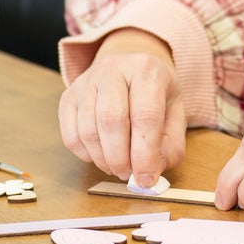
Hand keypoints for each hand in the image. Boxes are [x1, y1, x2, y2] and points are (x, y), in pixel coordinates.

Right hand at [58, 29, 184, 185]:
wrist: (129, 65)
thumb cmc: (154, 94)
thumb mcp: (175, 114)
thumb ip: (170, 145)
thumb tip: (152, 172)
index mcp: (147, 71)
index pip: (145, 115)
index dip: (145, 153)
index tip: (146, 179)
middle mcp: (114, 69)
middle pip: (111, 120)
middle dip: (120, 158)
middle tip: (129, 175)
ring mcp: (87, 81)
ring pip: (88, 130)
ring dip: (103, 159)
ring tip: (117, 167)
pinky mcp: (68, 95)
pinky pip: (70, 134)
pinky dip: (85, 155)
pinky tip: (100, 155)